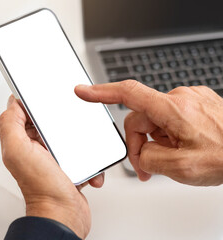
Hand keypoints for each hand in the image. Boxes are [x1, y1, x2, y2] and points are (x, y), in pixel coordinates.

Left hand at [0, 95, 104, 238]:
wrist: (64, 215)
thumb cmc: (43, 189)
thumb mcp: (18, 150)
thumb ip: (10, 124)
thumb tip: (13, 102)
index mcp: (20, 143)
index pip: (23, 114)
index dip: (33, 105)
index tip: (46, 102)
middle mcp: (34, 150)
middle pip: (47, 123)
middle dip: (60, 122)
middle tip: (67, 125)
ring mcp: (52, 158)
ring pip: (67, 137)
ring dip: (77, 141)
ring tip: (79, 148)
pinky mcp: (69, 166)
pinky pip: (81, 153)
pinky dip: (87, 159)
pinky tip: (85, 166)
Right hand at [75, 80, 222, 185]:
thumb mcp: (181, 168)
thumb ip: (149, 160)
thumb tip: (140, 154)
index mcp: (173, 109)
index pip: (127, 94)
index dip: (100, 93)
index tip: (83, 92)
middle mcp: (180, 98)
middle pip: (140, 119)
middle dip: (140, 144)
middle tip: (148, 167)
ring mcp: (189, 100)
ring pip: (155, 121)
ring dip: (156, 142)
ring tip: (172, 161)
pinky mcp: (196, 104)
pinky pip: (170, 119)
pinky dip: (168, 136)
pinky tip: (181, 149)